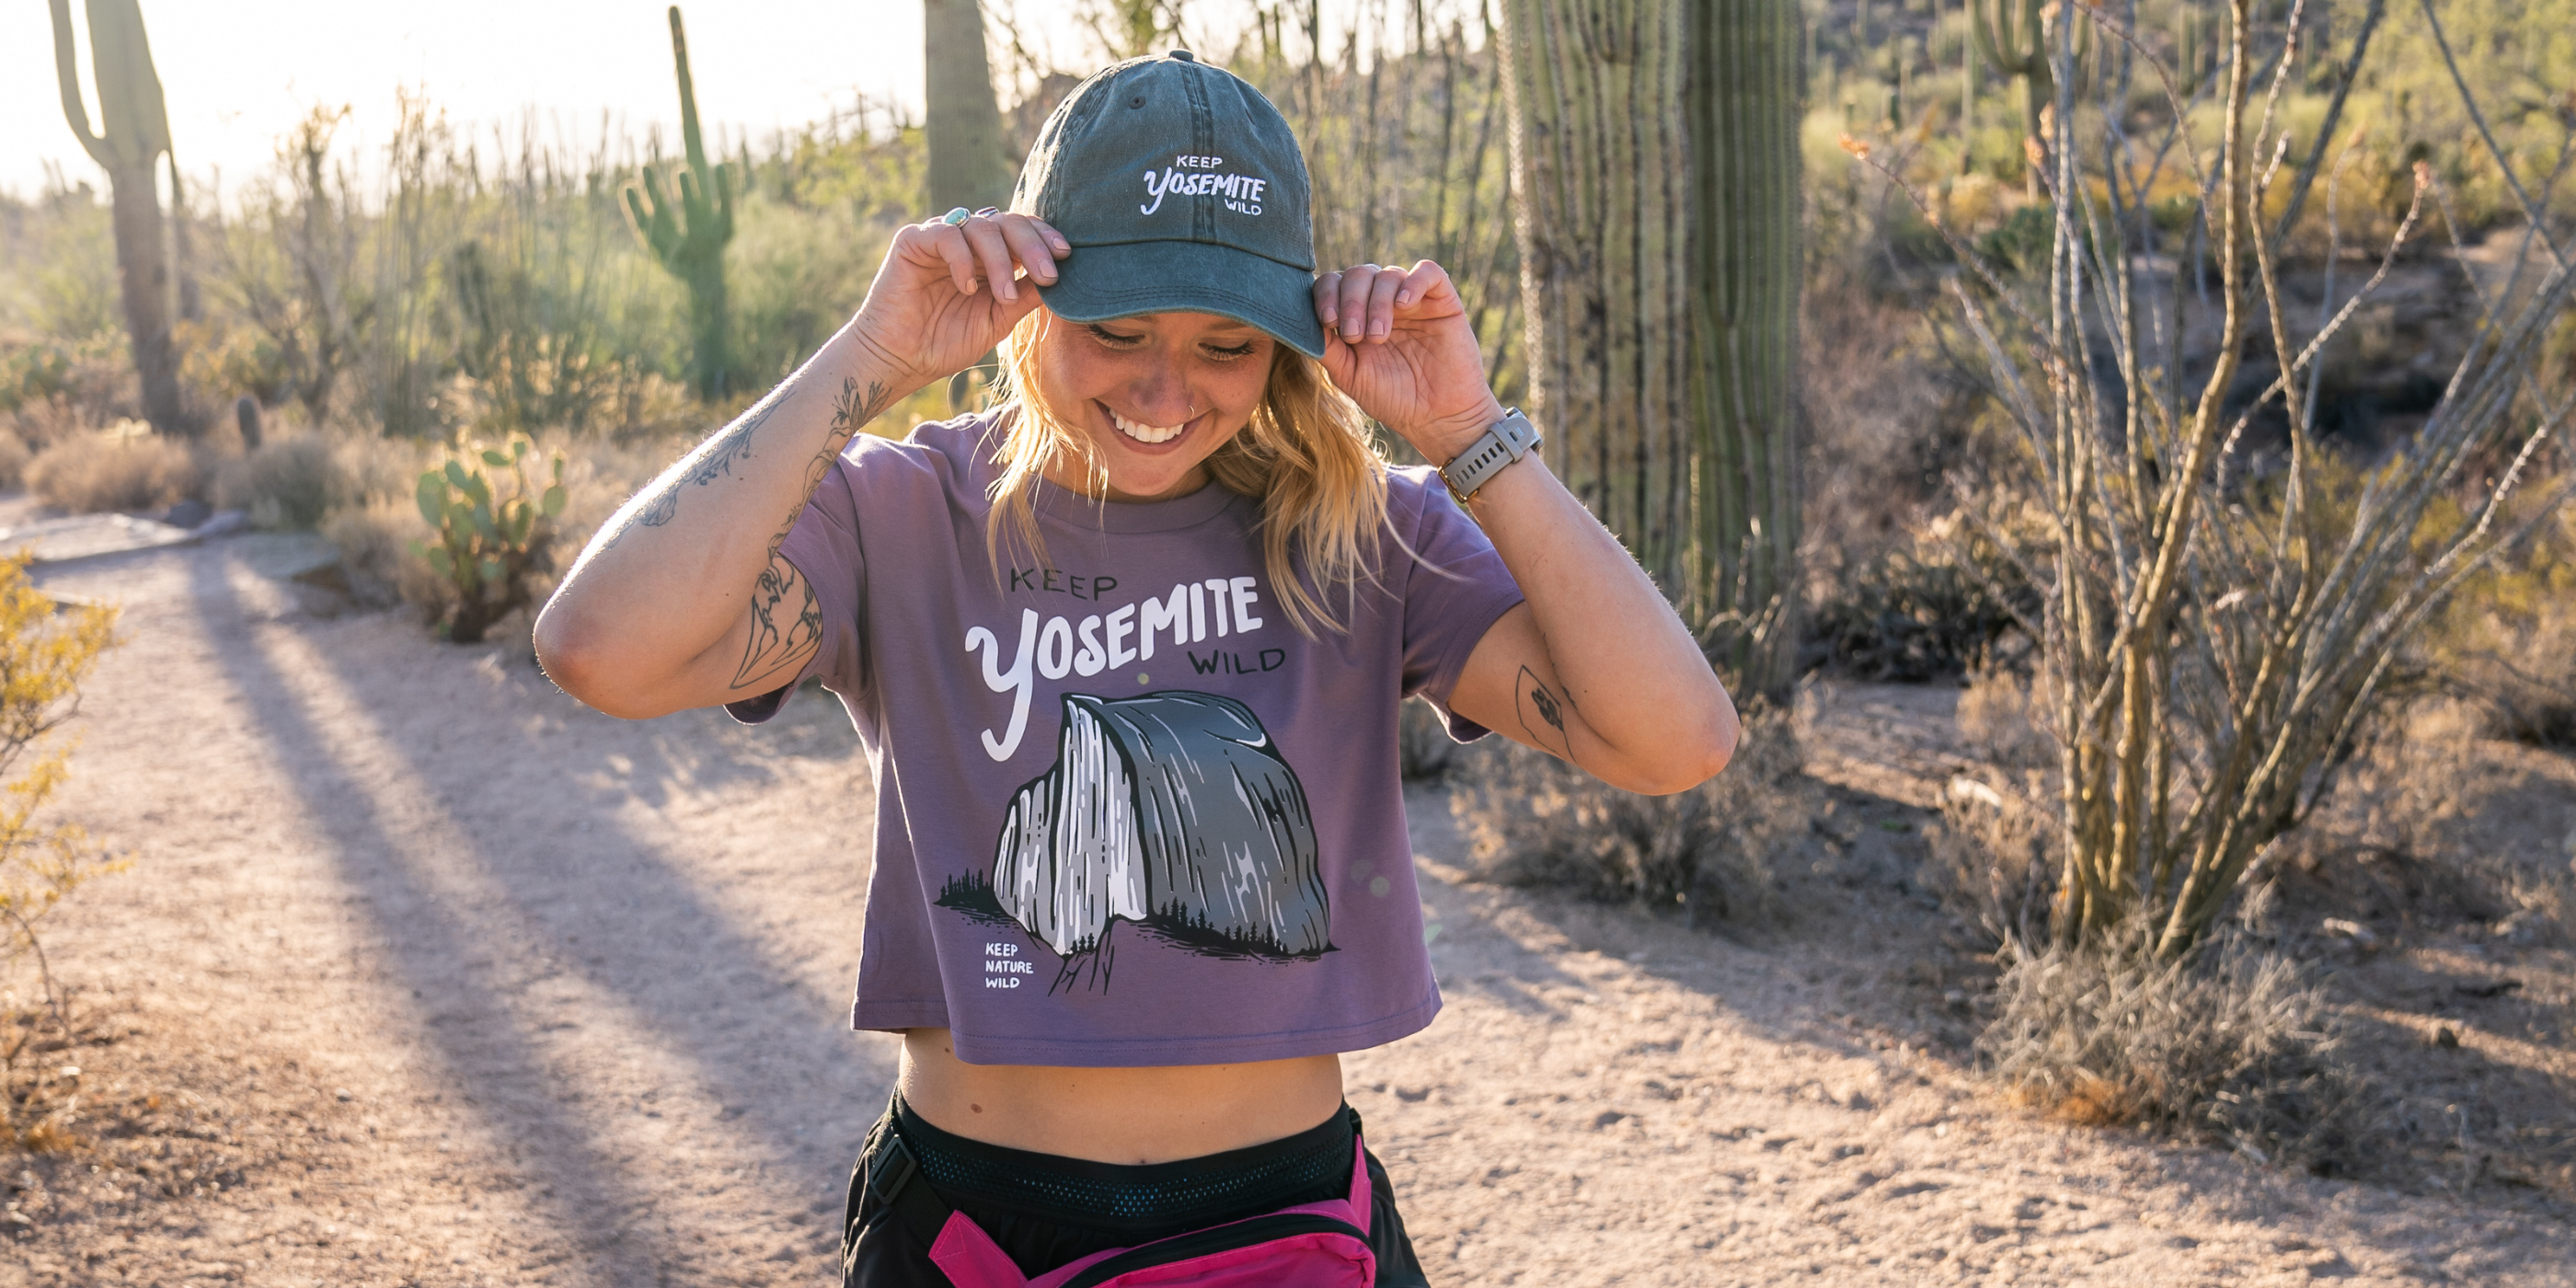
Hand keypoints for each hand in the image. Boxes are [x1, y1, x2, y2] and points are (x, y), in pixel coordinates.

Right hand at [847, 211, 1070, 394]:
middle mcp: (967, 242)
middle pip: (1007, 222)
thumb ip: (1026, 297)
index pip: (1022, 231)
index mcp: (989, 256)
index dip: (1044, 237)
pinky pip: (946, 234)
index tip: (1066, 255)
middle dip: (1032, 246)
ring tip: (1002, 296)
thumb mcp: (998, 320)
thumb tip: (1063, 278)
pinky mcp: (912, 241)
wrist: (900, 361)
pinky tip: (968, 287)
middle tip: (1047, 274)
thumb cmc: (946, 343)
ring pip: (981, 226)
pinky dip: (963, 259)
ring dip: (1001, 261)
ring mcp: (940, 238)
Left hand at [1312, 260, 1504, 462]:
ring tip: (1379, 336)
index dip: (1325, 295)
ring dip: (1377, 302)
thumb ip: (1328, 348)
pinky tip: (1404, 305)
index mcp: (1355, 315)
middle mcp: (1381, 302)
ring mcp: (1411, 299)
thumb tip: (1302, 323)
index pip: (1332, 285)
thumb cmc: (1393, 398)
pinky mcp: (1441, 300)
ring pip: (1387, 274)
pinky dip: (1413, 282)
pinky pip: (1427, 272)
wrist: (1438, 418)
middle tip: (1355, 334)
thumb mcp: (1350, 376)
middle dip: (1350, 301)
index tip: (1328, 322)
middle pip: (1357, 274)